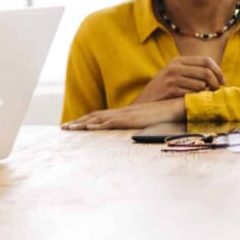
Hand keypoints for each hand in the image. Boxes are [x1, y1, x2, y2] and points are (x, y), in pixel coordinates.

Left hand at [62, 98, 184, 130]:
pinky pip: (112, 122)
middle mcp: (121, 112)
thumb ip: (137, 126)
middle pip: (94, 116)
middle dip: (78, 122)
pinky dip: (100, 124)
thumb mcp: (147, 122)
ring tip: (69, 128)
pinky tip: (90, 127)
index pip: (100, 116)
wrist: (177, 106)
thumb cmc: (164, 114)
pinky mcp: (131, 119)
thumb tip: (131, 132)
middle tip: (63, 128)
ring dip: (83, 123)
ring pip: (99, 118)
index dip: (85, 120)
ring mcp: (125, 115)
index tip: (73, 125)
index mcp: (123, 114)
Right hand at [132, 56, 224, 103]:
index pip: (206, 60)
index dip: (218, 70)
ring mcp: (171, 79)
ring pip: (200, 84)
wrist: (145, 100)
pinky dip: (194, 98)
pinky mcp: (170, 90)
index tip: (222, 81)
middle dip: (215, 83)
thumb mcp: (175, 73)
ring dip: (204, 92)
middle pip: (205, 72)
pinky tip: (189, 99)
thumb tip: (217, 75)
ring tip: (199, 95)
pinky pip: (192, 94)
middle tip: (216, 90)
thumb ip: (192, 70)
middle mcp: (174, 67)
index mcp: (177, 61)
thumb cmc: (164, 89)